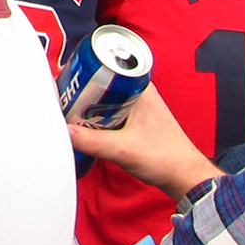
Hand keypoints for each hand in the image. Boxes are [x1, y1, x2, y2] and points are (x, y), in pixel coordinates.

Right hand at [69, 86, 220, 200]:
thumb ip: (93, 142)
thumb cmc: (167, 158)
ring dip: (84, 105)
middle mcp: (136, 91)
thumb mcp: (124, 149)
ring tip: (68, 111)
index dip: (82, 71)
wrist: (183, 178)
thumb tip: (66, 132)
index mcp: (139, 87)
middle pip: (98, 82)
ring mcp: (132, 105)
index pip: (104, 67)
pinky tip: (83, 125)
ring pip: (99, 97)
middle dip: (79, 90)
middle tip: (61, 99)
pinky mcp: (129, 119)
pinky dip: (91, 116)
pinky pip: (104, 111)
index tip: (65, 80)